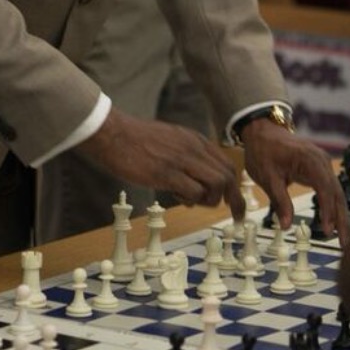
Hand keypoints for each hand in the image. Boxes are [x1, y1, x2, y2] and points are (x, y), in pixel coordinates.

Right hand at [76, 109, 241, 212]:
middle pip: (228, 177)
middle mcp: (194, 148)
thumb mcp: (170, 140)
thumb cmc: (136, 139)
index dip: (235, 187)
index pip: (227, 165)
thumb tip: (195, 184)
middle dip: (233, 199)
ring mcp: (182, 160)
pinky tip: (178, 198)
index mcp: (196, 140)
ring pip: (217, 184)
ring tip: (192, 201)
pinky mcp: (167, 173)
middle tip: (233, 215)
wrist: (113, 133)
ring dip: (210, 200)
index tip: (236, 204)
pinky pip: (194, 192)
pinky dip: (191, 201)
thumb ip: (186, 157)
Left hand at [239, 118, 349, 242]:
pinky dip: (334, 206)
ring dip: (340, 215)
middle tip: (344, 243)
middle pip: (337, 193)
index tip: (327, 231)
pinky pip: (331, 189)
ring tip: (343, 238)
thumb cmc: (263, 152)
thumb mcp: (267, 178)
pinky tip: (335, 223)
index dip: (328, 211)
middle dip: (342, 219)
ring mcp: (323, 164)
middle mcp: (321, 161)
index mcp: (309, 160)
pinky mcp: (320, 168)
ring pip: (337, 192)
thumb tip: (286, 226)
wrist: (262, 132)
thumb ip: (280, 202)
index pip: (325, 188)